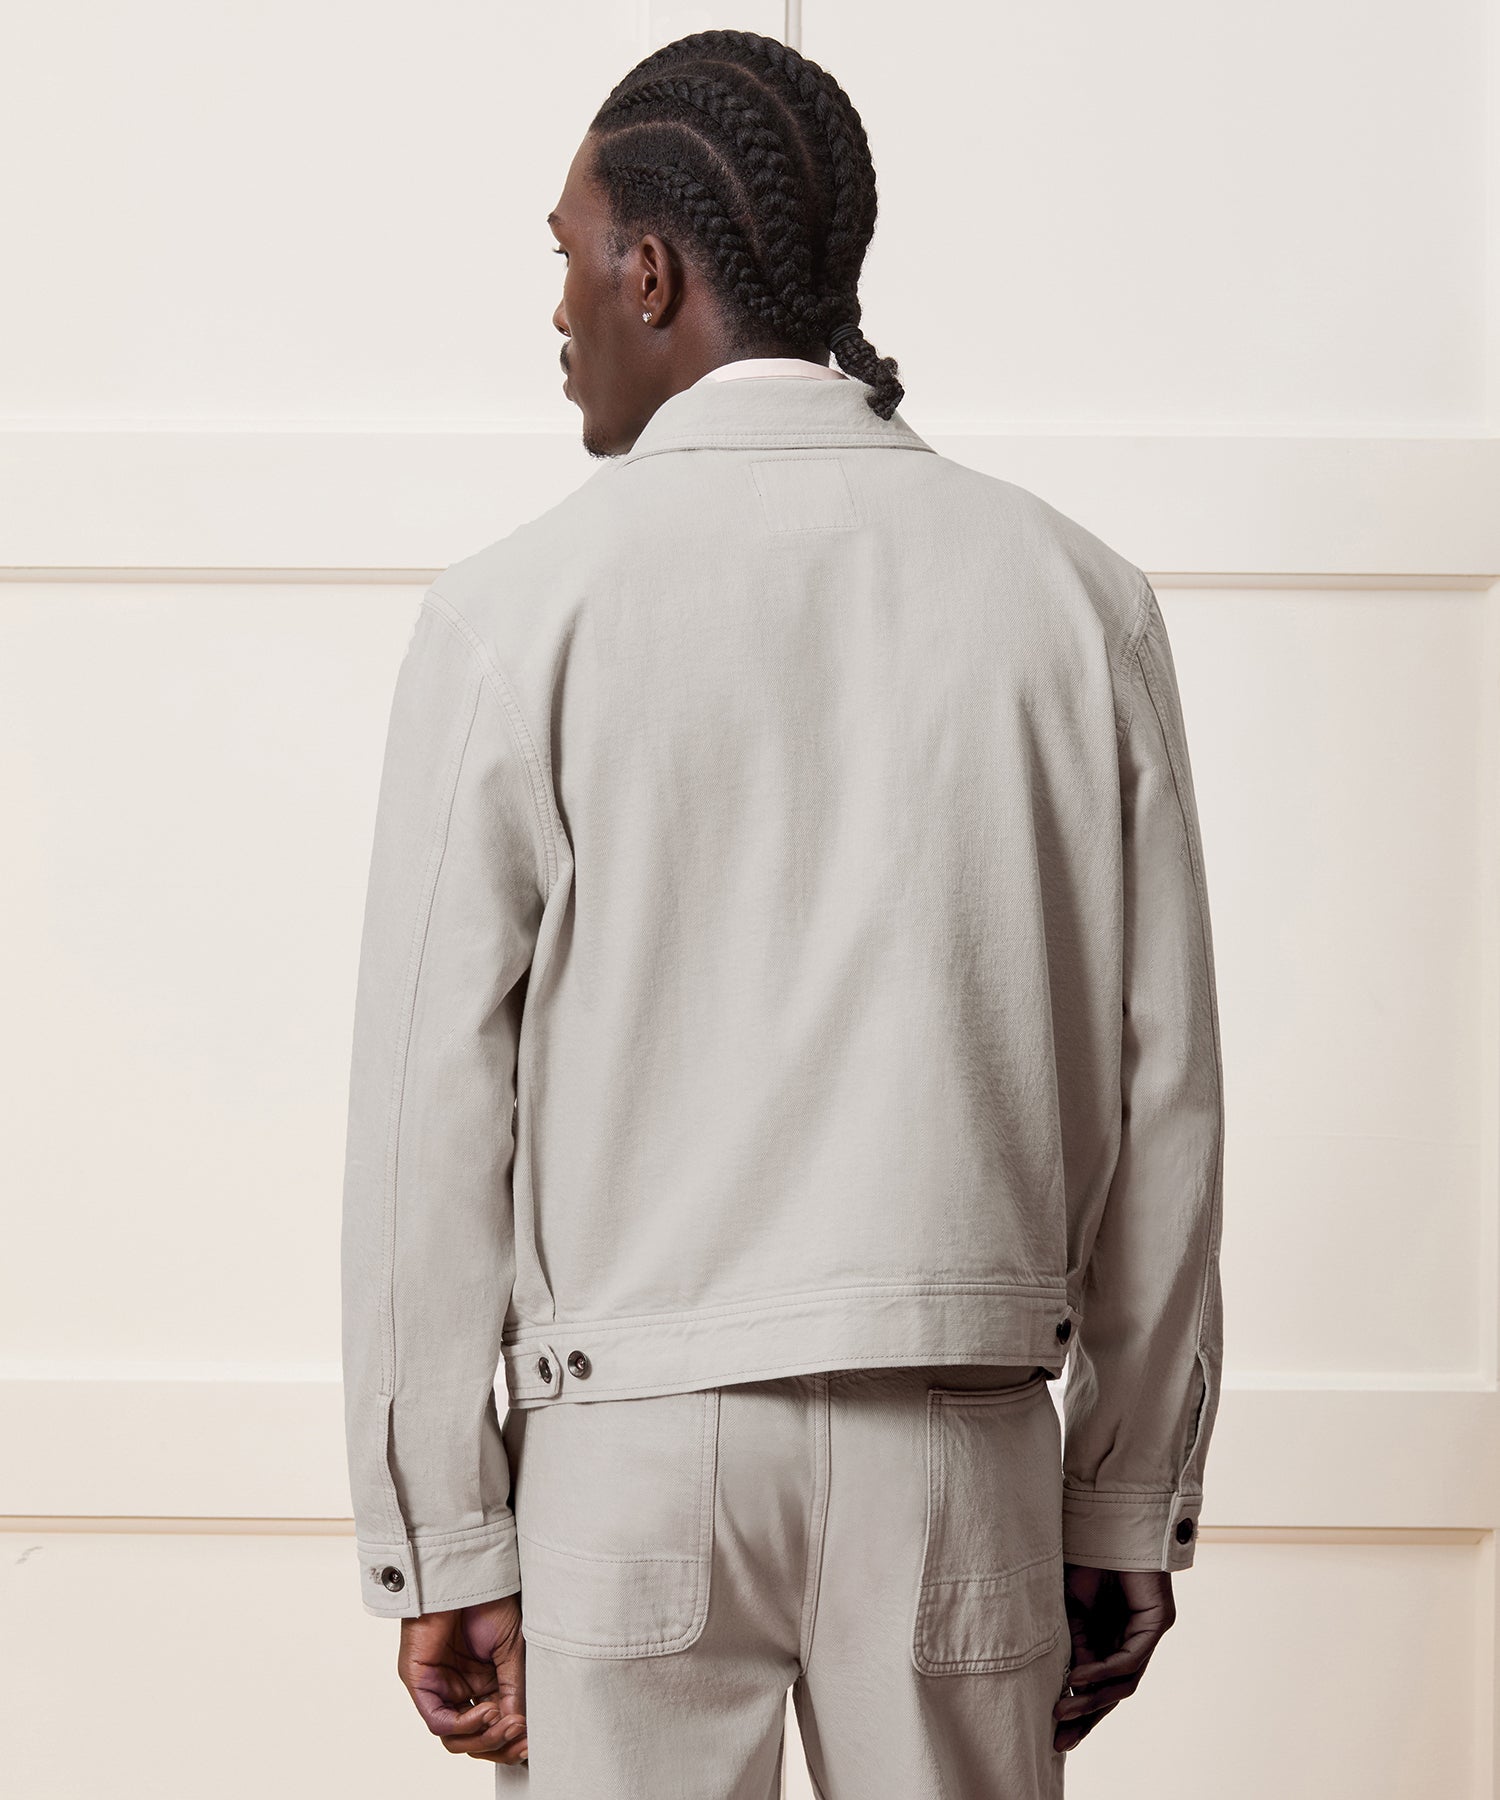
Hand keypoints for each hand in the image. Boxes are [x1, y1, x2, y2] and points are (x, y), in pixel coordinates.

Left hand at [396, 1593, 528, 1764]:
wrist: (467, 1573)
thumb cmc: (490, 1601)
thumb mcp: (513, 1651)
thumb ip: (515, 1690)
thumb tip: (522, 1729)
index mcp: (484, 1683)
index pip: (495, 1727)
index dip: (514, 1739)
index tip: (535, 1739)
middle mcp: (461, 1689)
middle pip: (476, 1739)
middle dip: (502, 1744)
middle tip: (523, 1736)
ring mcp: (439, 1688)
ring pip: (457, 1738)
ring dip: (486, 1738)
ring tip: (508, 1722)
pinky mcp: (420, 1683)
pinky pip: (439, 1721)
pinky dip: (465, 1725)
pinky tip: (488, 1711)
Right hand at [1052, 1563, 1174, 1751]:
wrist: (1108, 1520)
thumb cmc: (1086, 1557)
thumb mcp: (1070, 1608)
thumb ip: (1071, 1643)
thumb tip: (1063, 1683)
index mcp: (1109, 1635)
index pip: (1097, 1682)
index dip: (1079, 1706)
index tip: (1054, 1729)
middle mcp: (1131, 1639)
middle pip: (1112, 1692)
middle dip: (1086, 1717)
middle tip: (1061, 1740)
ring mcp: (1146, 1633)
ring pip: (1123, 1683)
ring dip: (1092, 1700)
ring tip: (1064, 1711)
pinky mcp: (1158, 1622)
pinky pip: (1131, 1659)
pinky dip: (1104, 1671)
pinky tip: (1079, 1677)